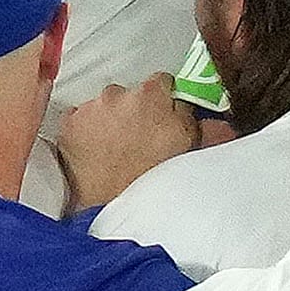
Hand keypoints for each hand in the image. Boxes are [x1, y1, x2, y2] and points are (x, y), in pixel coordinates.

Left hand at [55, 75, 197, 209]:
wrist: (108, 207)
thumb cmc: (150, 181)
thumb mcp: (187, 154)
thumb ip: (202, 131)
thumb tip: (220, 124)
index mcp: (153, 96)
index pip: (162, 82)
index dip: (164, 101)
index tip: (162, 117)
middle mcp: (120, 94)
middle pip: (131, 93)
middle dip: (135, 110)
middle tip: (139, 138)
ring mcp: (91, 107)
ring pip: (104, 105)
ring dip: (110, 119)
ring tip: (115, 148)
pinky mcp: (69, 123)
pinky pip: (80, 118)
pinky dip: (85, 129)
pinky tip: (94, 150)